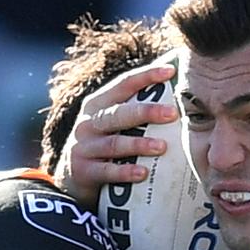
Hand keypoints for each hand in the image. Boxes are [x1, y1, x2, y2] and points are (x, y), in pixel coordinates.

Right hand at [54, 63, 178, 208]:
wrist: (71, 178)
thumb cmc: (105, 143)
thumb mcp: (114, 124)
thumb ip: (137, 110)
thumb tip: (179, 96)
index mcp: (99, 104)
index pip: (124, 84)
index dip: (147, 76)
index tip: (171, 71)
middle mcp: (89, 122)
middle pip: (119, 113)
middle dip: (147, 111)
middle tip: (173, 113)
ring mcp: (84, 146)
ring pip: (115, 143)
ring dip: (139, 144)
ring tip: (162, 146)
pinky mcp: (84, 171)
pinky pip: (107, 171)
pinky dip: (125, 172)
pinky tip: (143, 173)